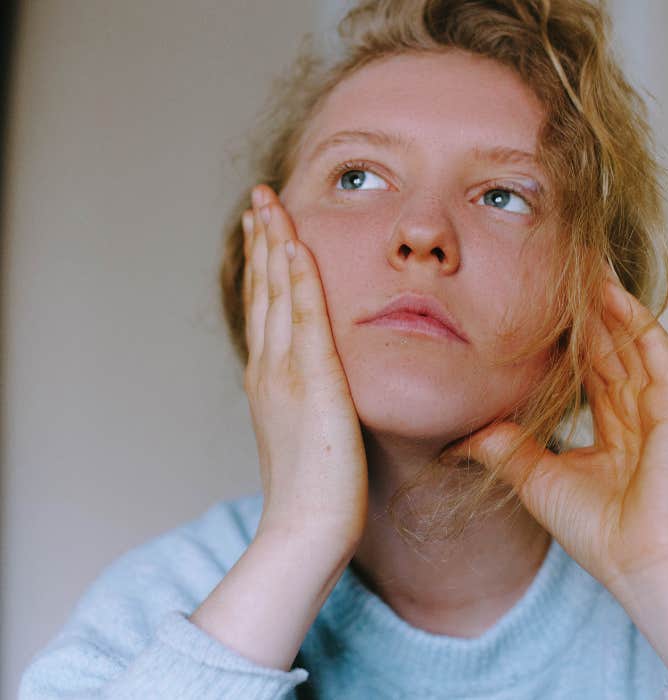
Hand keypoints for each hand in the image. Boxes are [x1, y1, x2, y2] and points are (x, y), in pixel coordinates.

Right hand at [242, 185, 367, 557]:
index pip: (266, 307)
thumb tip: (317, 385)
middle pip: (263, 290)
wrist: (306, 527)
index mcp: (270, 378)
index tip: (264, 229)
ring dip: (273, 243)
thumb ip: (306, 401)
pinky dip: (298, 277)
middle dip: (261, 239)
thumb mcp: (305, 433)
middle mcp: (270, 367)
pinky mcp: (313, 382)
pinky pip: (305, 317)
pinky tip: (295, 244)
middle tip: (260, 198)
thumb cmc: (315, 488)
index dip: (263, 264)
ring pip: (277, 293)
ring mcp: (286, 372)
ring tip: (270, 203)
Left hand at [446, 268, 667, 595]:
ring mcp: (658, 405)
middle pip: (607, 345)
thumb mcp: (535, 478)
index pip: (586, 367)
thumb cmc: (597, 530)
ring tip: (583, 263)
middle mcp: (636, 410)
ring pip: (628, 340)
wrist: (641, 563)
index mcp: (612, 428)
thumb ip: (505, 448)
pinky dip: (635, 321)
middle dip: (585, 307)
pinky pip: (655, 352)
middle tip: (562, 264)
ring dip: (608, 302)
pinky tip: (613, 293)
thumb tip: (463, 434)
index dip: (566, 335)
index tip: (540, 301)